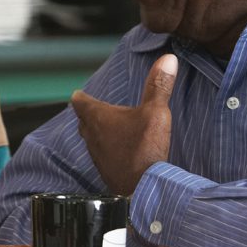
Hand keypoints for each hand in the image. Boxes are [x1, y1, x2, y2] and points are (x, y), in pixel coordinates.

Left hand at [71, 53, 176, 194]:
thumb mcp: (156, 112)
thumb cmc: (145, 148)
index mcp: (98, 117)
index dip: (81, 96)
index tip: (80, 93)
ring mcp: (96, 154)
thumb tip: (167, 58)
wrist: (143, 188)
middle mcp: (92, 135)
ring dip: (97, 131)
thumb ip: (158, 85)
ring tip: (107, 127)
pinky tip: (119, 150)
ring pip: (90, 138)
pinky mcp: (105, 170)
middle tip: (93, 108)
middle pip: (82, 120)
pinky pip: (101, 154)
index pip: (80, 101)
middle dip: (87, 113)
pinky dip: (106, 148)